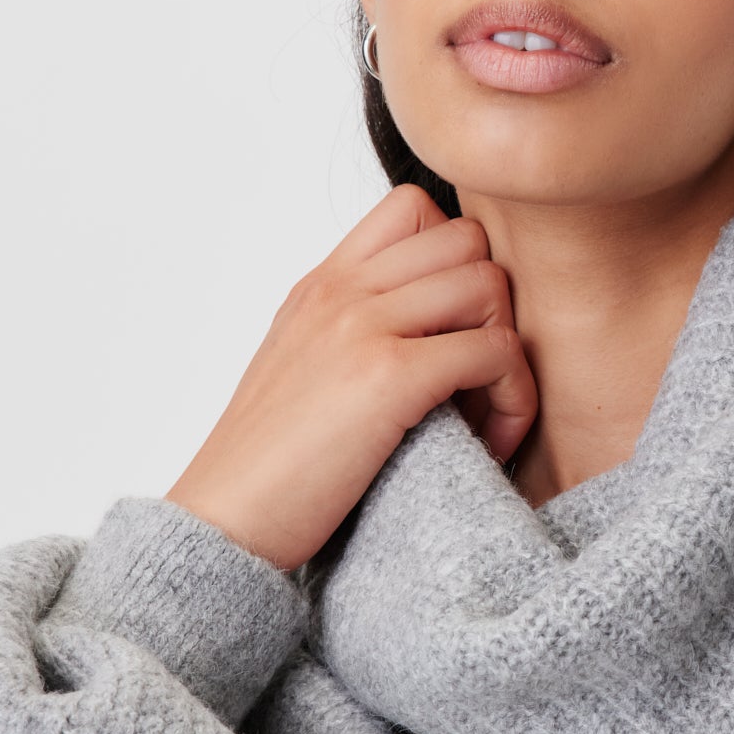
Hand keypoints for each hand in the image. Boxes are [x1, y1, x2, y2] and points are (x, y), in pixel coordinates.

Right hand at [164, 183, 537, 571]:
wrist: (222, 525)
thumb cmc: (266, 469)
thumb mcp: (301, 371)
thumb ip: (352, 336)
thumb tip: (427, 338)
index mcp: (320, 286)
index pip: (414, 208)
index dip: (455, 262)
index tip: (452, 332)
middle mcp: (340, 291)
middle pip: (467, 238)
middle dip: (494, 305)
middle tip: (482, 376)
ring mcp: (362, 326)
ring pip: (490, 285)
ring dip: (508, 352)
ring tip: (488, 414)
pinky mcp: (388, 376)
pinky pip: (496, 351)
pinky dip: (512, 397)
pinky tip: (489, 441)